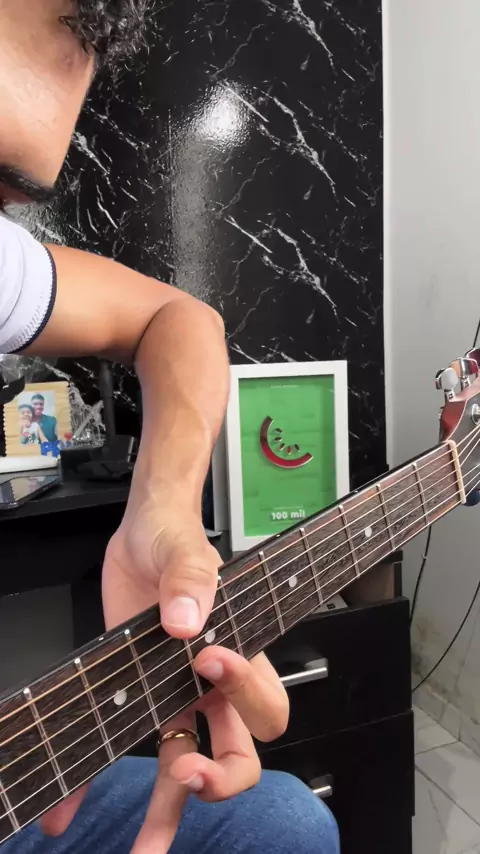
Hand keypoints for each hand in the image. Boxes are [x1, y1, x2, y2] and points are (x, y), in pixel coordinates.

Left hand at [40, 495, 288, 851]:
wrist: (140, 534)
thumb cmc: (175, 538)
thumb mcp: (184, 549)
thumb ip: (192, 577)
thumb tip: (188, 620)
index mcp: (238, 650)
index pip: (262, 701)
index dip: (244, 695)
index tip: (209, 663)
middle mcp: (210, 684)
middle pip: (239, 753)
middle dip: (220, 776)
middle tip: (187, 772)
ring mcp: (174, 694)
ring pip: (184, 767)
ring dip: (167, 812)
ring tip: (142, 851)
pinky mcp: (137, 696)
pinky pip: (125, 748)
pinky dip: (95, 782)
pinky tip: (68, 809)